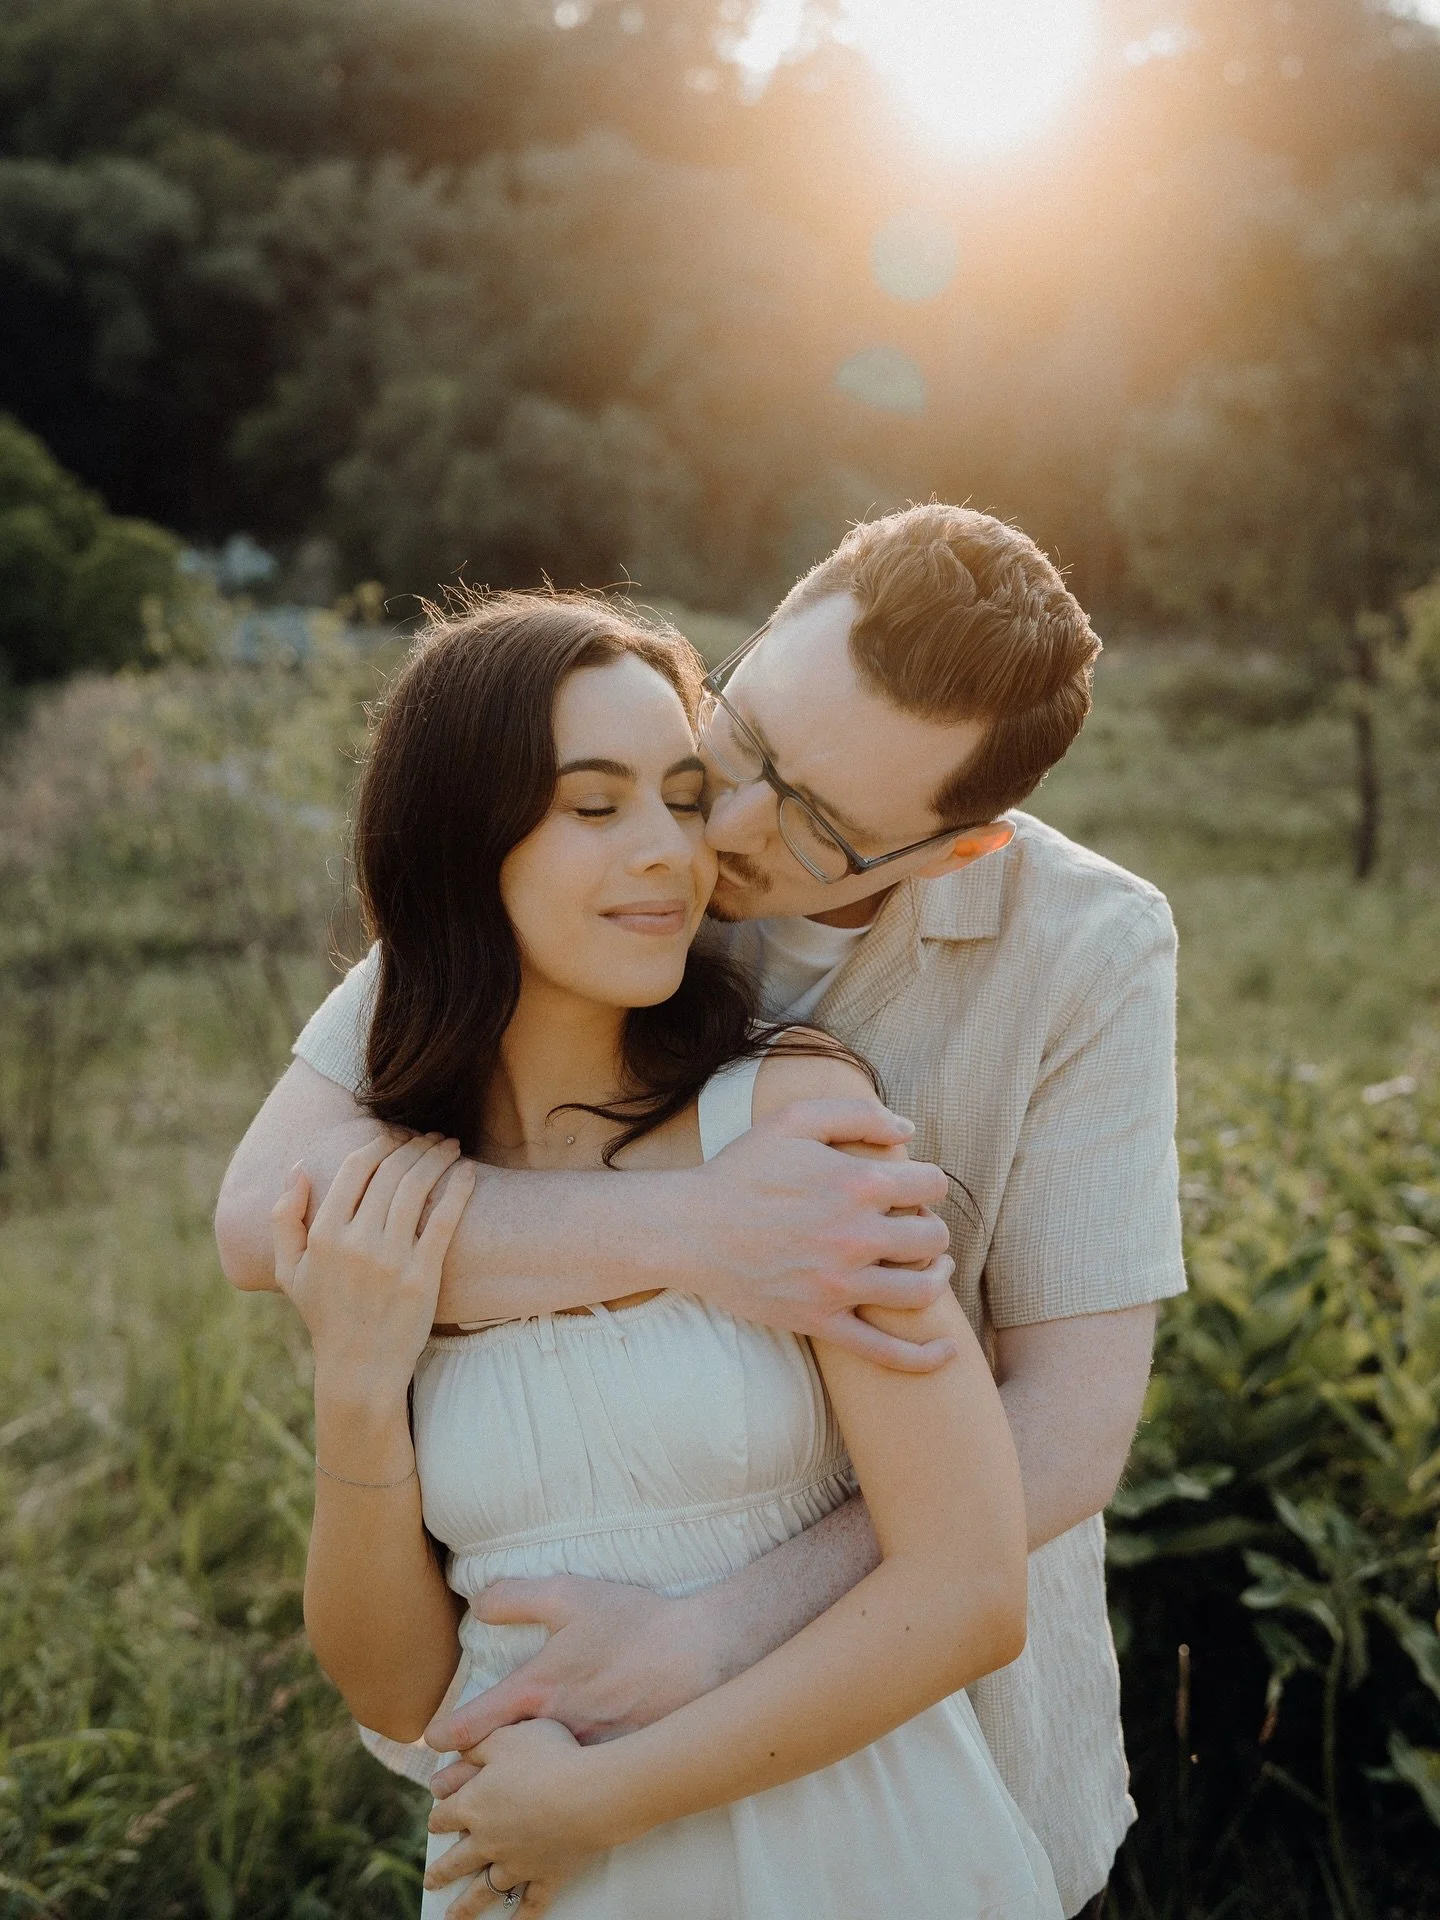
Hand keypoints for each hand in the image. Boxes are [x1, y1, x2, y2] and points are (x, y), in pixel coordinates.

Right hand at [270, 1132, 475, 1401]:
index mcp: (323, 1235)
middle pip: (392, 1171)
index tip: (396, 1136)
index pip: (356, 1167)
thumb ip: (284, 1217)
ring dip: (437, 1157)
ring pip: (418, 1187)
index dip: (380, 1143)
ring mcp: (391, 1258)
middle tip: (431, 1136)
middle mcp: (356, 1242)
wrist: (360, 1368)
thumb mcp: (288, 1269)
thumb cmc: (326, 1314)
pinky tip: (467, 1171)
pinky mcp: (422, 1275)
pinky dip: (458, 1188)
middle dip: (414, 1144)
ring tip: (449, 1146)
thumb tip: (298, 1167)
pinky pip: (444, 1219)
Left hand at [424, 1720, 606, 1916]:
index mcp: (474, 1805)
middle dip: (442, 1872)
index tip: (434, 1823)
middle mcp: (488, 1840)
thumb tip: (454, 1752)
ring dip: (467, 1906)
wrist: (588, 1795)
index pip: (444, 1815)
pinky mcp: (546, 1876)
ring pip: (485, 1889)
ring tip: (452, 1917)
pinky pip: (531, 1904)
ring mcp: (517, 1863)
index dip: (438, 1818)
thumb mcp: (505, 1737)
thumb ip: (476, 1745)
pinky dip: (521, 1917)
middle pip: (457, 1861)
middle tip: (431, 1882)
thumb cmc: (547, 1758)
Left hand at [426, 1576, 707, 1795]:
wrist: (698, 1656)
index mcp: (536, 1689)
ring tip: (483, 1811)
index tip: (434, 1743)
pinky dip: (553, 1803)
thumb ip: (516, 1597)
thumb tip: (477, 1603)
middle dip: (465, 1783)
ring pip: (530, 1789)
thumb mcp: (570, 1594)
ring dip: (504, 1800)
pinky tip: (548, 1808)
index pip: (474, 1724)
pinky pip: (572, 1793)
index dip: (446, 1736)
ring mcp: (583, 1755)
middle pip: (493, 1770)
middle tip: (443, 1794)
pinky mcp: (614, 1767)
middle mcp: (553, 1730)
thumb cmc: (634, 1623)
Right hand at [688, 1096, 957, 1369]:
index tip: (910, 1187)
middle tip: (913, 1225)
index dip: (927, 1182)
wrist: (688, 1229)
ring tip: (933, 1268)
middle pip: (933, 1236)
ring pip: (922, 1291)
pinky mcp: (821, 1321)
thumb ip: (856, 1112)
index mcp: (856, 1182)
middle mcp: (856, 1235)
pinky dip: (923, 1356)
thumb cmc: (741, 1170)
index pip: (931, 1184)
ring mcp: (840, 1284)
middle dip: (931, 1227)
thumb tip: (908, 1127)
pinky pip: (886, 1351)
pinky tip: (945, 1351)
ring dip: (936, 1276)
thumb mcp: (793, 1120)